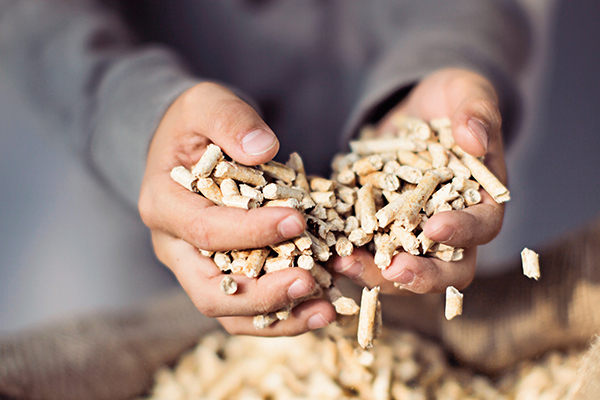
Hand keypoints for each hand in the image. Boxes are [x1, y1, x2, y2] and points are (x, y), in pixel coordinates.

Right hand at [139, 82, 335, 334]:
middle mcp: (174, 247)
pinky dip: (284, 315)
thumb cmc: (195, 124)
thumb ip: (230, 119)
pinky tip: (322, 308)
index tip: (297, 220)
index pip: (205, 230)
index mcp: (163, 205)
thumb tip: (264, 148)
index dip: (251, 231)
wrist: (188, 144)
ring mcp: (197, 267)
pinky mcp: (222, 274)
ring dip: (279, 317)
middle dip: (263, 293)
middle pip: (210, 291)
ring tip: (326, 311)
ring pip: (230, 311)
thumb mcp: (206, 103)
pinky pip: (249, 308)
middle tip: (310, 282)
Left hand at [333, 68, 506, 294]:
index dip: (462, 233)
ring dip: (375, 272)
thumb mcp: (464, 93)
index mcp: (481, 200)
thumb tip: (474, 139)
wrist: (412, 109)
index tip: (434, 227)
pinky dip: (347, 253)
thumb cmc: (449, 100)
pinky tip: (324, 251)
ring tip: (344, 263)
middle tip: (394, 269)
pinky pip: (365, 250)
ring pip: (401, 268)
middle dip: (421, 275)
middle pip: (447, 268)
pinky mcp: (379, 228)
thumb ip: (474, 112)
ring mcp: (412, 233)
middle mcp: (451, 227)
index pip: (481, 227)